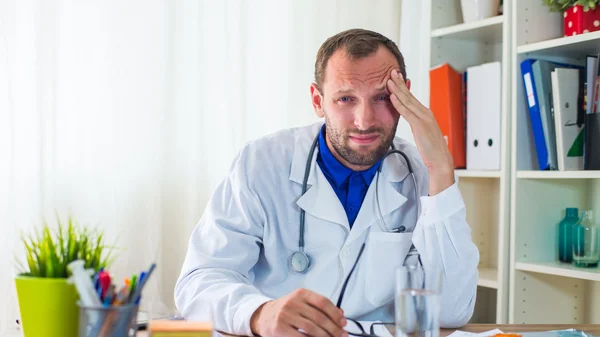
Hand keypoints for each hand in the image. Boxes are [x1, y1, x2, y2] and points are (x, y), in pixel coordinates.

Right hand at [250, 288, 347, 336]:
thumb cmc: (287, 310)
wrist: (263, 316)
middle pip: (319, 317)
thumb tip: (341, 314)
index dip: (335, 313)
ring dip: (326, 336)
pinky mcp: (280, 328)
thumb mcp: (301, 302)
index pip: (323, 302)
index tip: (343, 322)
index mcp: (301, 293)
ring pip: (312, 328)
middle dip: (334, 328)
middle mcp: (293, 302)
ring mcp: (285, 315)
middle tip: (342, 335)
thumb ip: (319, 307)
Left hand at [387, 69, 454, 195]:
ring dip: (397, 89)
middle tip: (391, 71)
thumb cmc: (432, 149)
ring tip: (389, 80)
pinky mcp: (420, 126)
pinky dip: (399, 103)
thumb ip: (418, 125)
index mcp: (426, 114)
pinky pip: (407, 112)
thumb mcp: (423, 133)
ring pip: (407, 101)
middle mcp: (425, 113)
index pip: (412, 97)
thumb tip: (415, 122)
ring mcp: (423, 118)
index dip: (403, 86)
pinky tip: (392, 96)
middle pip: (409, 95)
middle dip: (400, 82)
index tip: (396, 78)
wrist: (440, 160)